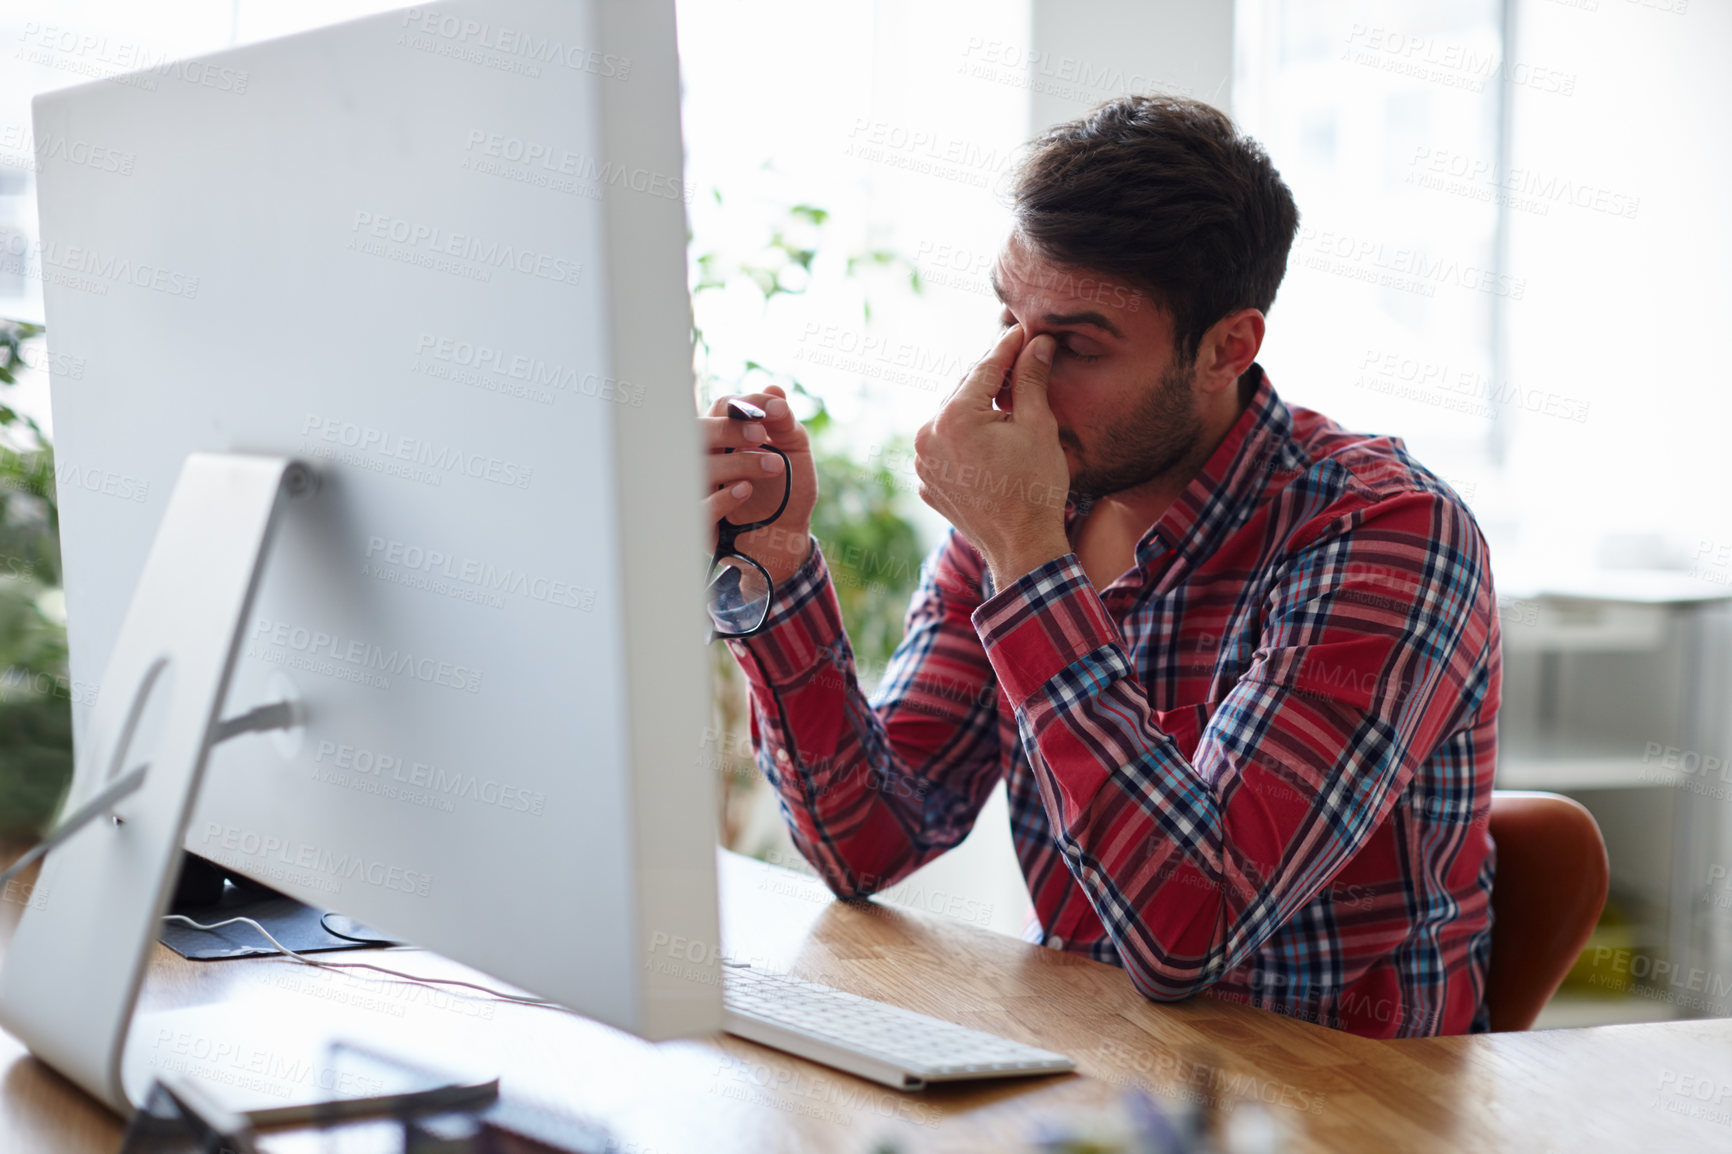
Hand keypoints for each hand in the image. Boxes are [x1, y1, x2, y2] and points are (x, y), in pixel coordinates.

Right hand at [701, 385, 817, 584]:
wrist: (788, 538)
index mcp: (724, 436)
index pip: (722, 407)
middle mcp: (705, 458)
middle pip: (698, 432)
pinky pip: (698, 506)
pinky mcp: (699, 523)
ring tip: (774, 466)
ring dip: (738, 462)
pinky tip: (746, 491)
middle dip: (730, 429)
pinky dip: (722, 496)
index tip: (776, 410)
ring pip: (698, 467)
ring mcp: (698, 490)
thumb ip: (784, 422)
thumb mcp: (793, 452)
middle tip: (761, 434)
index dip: (746, 403)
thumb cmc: (786, 491)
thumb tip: (775, 390)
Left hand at [914, 325, 1070, 588]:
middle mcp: (928, 435)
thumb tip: (1037, 343)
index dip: (1007, 347)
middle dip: (991, 377)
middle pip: (964, 391)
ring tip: (1006, 402)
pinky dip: (964, 440)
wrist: (1022, 547)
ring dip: (975, 408)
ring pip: (952, 419)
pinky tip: (989, 441)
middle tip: (1018, 358)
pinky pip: (945, 448)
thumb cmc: (1035, 488)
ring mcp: (922, 462)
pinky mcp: (927, 483)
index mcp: (954, 416)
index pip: (985, 368)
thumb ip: (1030, 379)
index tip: (1022, 330)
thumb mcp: (1038, 426)